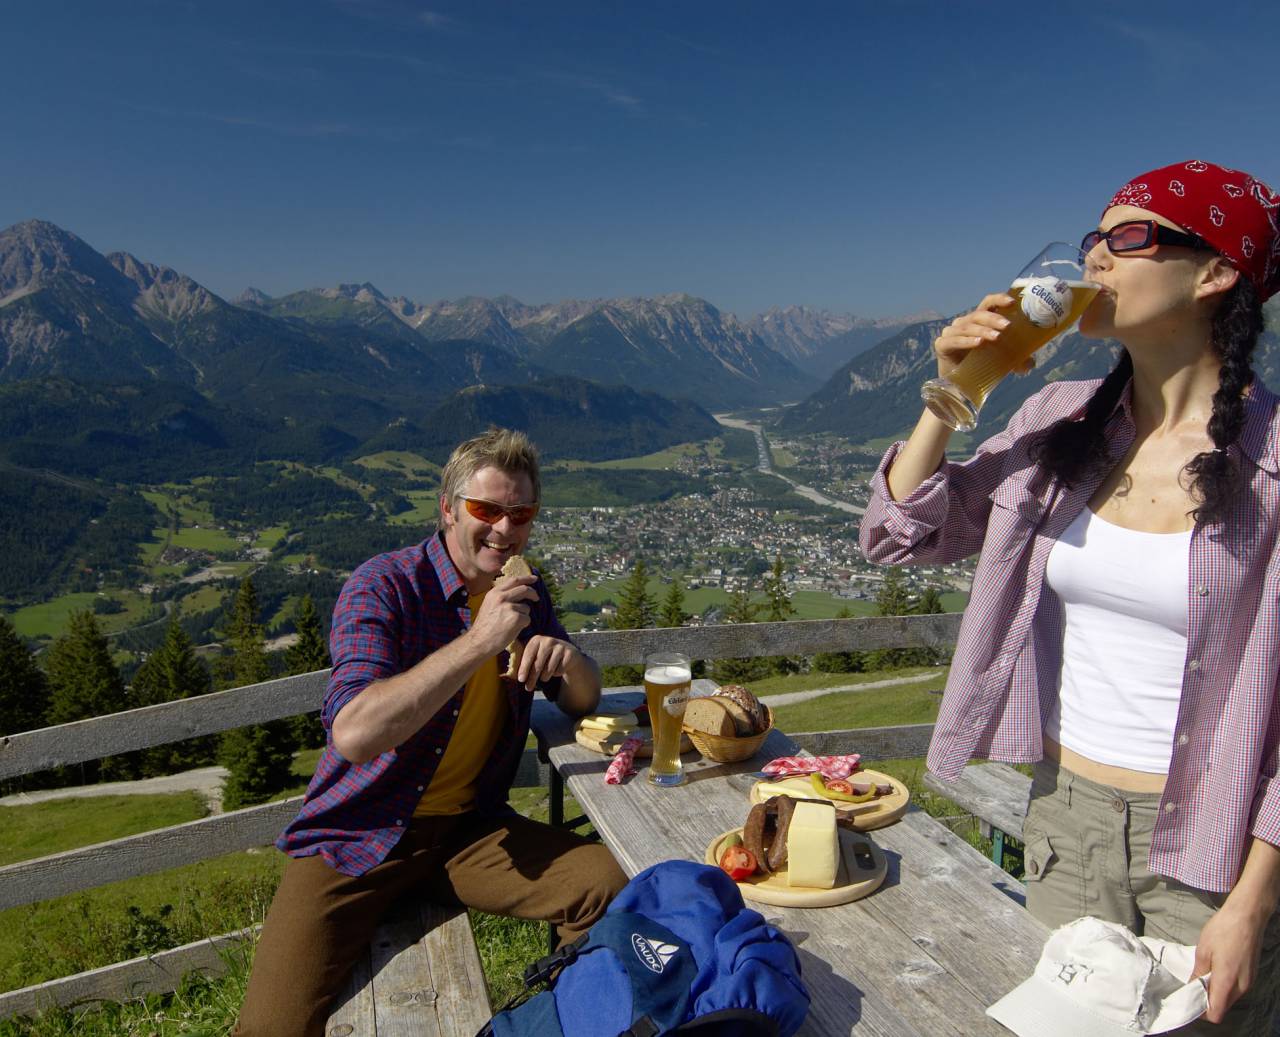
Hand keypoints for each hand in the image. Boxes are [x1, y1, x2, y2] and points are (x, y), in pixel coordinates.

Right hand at [468, 576, 536, 655]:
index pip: (514, 580)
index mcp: (494, 593)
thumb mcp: (489, 605)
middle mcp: (501, 597)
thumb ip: (501, 598)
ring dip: (523, 616)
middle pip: (524, 590)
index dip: (526, 578)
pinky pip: (527, 619)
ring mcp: (509, 607)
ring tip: (511, 624)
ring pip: (526, 608)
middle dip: (533, 593)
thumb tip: (517, 593)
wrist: (478, 642)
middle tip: (536, 598)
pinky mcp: (515, 618)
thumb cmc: (484, 627)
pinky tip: (513, 630)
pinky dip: (523, 625)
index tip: (535, 578)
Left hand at [517, 635, 578, 690]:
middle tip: (528, 688)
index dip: (524, 668)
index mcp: (536, 640)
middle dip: (532, 678)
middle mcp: (548, 641)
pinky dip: (557, 673)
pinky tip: (557, 668)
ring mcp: (560, 646)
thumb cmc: (544, 656)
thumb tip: (510, 673)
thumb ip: (523, 660)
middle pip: (538, 665)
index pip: (528, 656)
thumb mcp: (534, 655)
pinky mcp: (569, 653)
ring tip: (545, 675)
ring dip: (545, 677)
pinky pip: (559, 671)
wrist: (566, 653)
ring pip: (549, 670)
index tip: (520, 680)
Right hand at [932, 293, 1032, 378]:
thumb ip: (1016, 360)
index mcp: (978, 321)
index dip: (998, 299)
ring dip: (983, 330)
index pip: (987, 303)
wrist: (957, 385)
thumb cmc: (978, 365)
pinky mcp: (942, 345)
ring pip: (967, 327)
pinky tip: (978, 343)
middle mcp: (963, 323)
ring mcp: (951, 333)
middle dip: (993, 318)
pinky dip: (967, 341)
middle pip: (978, 314)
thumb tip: (1030, 364)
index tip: (1012, 302)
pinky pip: (955, 341)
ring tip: (996, 337)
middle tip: (1007, 326)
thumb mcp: (1001, 360)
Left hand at [1192, 901, 1265, 1022]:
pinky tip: (1215, 971)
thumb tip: (1192, 987)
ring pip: (1230, 998)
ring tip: (1202, 977)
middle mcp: (1241, 987)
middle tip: (1192, 988)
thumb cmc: (1222, 931)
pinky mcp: (1252, 975)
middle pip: (1223, 1007)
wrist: (1247, 917)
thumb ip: (1198, 973)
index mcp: (1227, 982)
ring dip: (1216, 993)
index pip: (1216, 1013)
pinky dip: (1225, 986)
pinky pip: (1236, 989)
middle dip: (1208, 1002)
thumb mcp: (1203, 951)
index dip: (1202, 1012)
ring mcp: (1249, 982)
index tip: (1189, 1001)